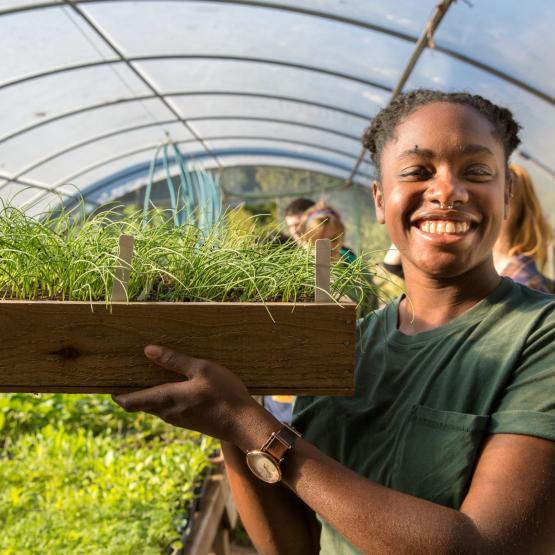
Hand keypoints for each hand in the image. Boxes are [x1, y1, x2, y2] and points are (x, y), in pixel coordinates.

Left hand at [112, 345, 274, 449]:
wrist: (244, 424)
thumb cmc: (224, 394)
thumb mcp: (201, 369)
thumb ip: (174, 361)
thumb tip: (148, 350)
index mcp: (165, 399)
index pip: (128, 402)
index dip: (115, 394)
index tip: (106, 382)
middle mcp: (167, 413)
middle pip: (139, 404)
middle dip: (130, 391)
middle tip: (126, 372)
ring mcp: (178, 419)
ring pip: (154, 406)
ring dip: (148, 393)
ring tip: (148, 374)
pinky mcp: (189, 421)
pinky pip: (168, 408)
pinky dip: (162, 397)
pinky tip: (173, 384)